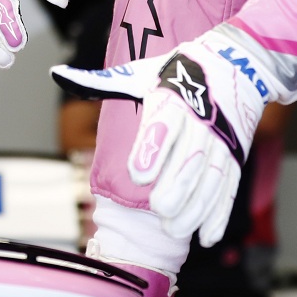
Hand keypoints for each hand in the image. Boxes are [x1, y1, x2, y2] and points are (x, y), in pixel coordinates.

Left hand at [52, 26, 271, 245]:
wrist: (238, 61)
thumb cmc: (179, 70)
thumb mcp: (143, 71)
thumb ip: (103, 82)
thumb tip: (58, 74)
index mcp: (173, 98)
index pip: (164, 125)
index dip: (152, 149)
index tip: (138, 174)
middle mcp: (201, 121)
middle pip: (189, 158)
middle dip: (176, 186)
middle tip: (159, 209)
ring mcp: (222, 140)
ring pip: (211, 178)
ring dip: (196, 207)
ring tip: (175, 229)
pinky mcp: (236, 155)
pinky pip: (229, 186)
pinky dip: (220, 213)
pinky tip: (207, 236)